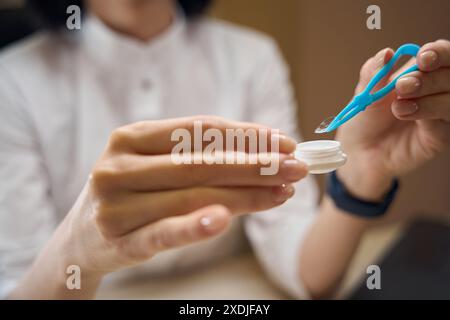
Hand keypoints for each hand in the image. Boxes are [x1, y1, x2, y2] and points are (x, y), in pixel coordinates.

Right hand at [25, 116, 305, 297]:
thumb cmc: (129, 192)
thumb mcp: (152, 164)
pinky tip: (223, 220)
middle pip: (201, 163)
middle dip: (255, 164)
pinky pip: (163, 233)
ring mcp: (116, 205)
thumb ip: (196, 154)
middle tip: (296, 166)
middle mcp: (119, 167)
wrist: (79, 239)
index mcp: (129, 138)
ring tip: (283, 191)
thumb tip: (261, 147)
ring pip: (193, 196)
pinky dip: (194, 226)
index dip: (246, 135)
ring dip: (245, 195)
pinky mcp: (119, 242)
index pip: (198, 130)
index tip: (283, 141)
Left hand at [336, 40, 449, 199]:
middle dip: (430, 77)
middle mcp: (437, 90)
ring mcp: (442, 113)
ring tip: (397, 105)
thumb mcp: (365, 92)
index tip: (423, 57)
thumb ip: (375, 72)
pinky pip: (445, 121)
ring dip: (428, 95)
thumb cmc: (365, 118)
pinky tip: (405, 113)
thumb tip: (387, 52)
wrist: (358, 150)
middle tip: (402, 85)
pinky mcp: (440, 136)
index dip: (439, 52)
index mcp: (422, 72)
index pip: (444, 54)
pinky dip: (427, 112)